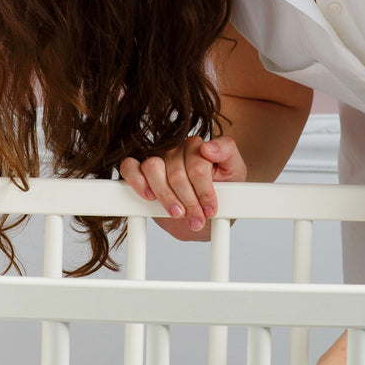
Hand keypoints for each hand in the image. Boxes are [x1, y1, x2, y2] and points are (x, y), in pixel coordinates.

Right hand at [119, 136, 246, 239]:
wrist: (205, 215)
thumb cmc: (222, 190)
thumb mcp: (235, 172)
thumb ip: (228, 153)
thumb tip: (208, 147)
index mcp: (198, 146)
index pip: (198, 164)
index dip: (204, 190)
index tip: (210, 209)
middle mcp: (176, 149)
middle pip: (177, 172)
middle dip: (189, 201)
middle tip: (197, 218)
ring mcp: (158, 158)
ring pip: (153, 167)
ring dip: (166, 196)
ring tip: (177, 213)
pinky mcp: (140, 170)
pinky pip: (129, 167)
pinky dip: (137, 182)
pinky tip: (149, 196)